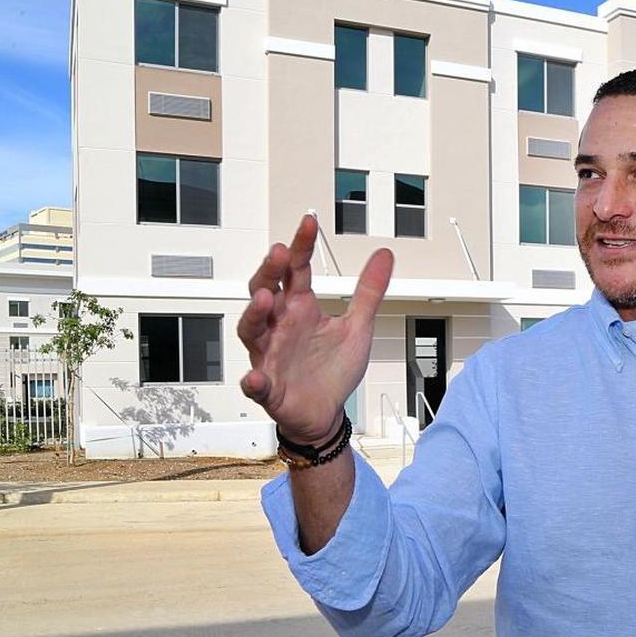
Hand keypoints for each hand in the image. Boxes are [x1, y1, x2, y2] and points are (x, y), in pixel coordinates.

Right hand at [237, 214, 392, 445]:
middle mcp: (280, 326)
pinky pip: (256, 384)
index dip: (300, 246)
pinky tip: (255, 377)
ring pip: (251, 330)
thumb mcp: (357, 326)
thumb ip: (368, 291)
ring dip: (255, 314)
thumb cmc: (334, 369)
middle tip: (279, 253)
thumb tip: (384, 255)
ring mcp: (269, 355)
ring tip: (265, 299)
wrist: (325, 413)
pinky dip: (253, 381)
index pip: (296, 270)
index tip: (309, 223)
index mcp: (300, 308)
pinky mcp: (268, 387)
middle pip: (265, 291)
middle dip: (269, 271)